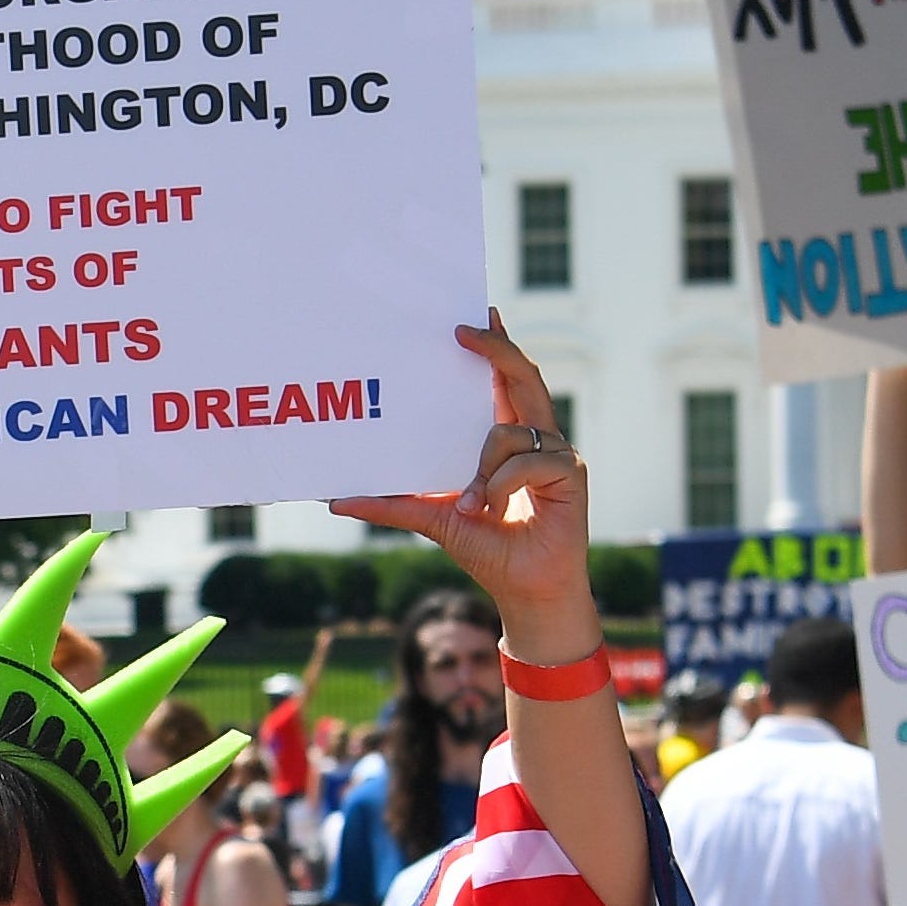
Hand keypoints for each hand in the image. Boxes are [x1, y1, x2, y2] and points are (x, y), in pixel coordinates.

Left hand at [328, 317, 597, 658]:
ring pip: (507, 430)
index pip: (504, 379)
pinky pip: (525, 461)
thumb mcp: (433, 518)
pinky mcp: (570, 471)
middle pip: (520, 376)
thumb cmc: (488, 550)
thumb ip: (392, 504)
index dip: (496, 344)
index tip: (478, 313)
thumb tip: (336, 500)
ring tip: (475, 507)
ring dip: (483, 469)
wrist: (524, 591)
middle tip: (463, 329)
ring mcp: (556, 451)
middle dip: (495, 348)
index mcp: (507, 438)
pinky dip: (501, 487)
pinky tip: (497, 512)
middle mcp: (535, 436)